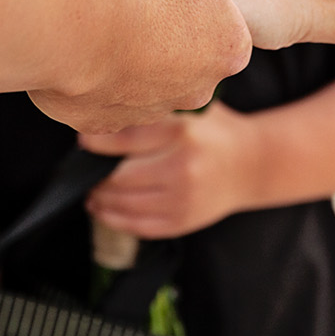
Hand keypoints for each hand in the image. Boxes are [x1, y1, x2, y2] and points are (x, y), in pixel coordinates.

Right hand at [27, 0, 254, 132]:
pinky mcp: (99, 120)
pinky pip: (95, 92)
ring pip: (137, 74)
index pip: (223, 18)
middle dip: (159, 24)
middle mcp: (194, 90)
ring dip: (122, 48)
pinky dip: (87, 69)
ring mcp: (146, 110)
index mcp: (229, 50)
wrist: (75, 20)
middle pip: (180, 50)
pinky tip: (77, 38)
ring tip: (99, 11)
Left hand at [80, 101, 256, 237]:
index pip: (128, 139)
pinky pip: (139, 226)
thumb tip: (107, 113)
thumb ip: (157, 110)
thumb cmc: (214, 132)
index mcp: (183, 133)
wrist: (252, 165)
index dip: (98, 142)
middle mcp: (182, 167)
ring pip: (126, 204)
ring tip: (90, 191)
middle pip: (121, 177)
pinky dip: (114, 219)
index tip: (83, 141)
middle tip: (82, 170)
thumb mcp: (192, 110)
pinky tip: (102, 209)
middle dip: (96, 176)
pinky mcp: (183, 221)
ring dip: (100, 199)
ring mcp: (183, 198)